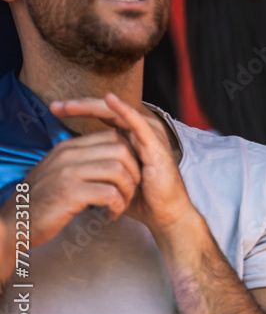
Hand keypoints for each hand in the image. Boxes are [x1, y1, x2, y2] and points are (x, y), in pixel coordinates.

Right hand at [1, 129, 139, 253]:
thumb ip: (83, 161)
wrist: (13, 224)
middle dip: (135, 171)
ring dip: (128, 190)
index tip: (130, 174)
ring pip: (119, 170)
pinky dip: (118, 205)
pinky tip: (112, 214)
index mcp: (68, 147)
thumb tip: (116, 158)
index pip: (113, 136)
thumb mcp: (60, 172)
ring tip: (121, 204)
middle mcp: (68, 154)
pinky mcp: (70, 193)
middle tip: (130, 190)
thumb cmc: (42, 202)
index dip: (131, 155)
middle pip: (121, 149)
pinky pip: (109, 193)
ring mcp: (68, 172)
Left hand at [50, 94, 196, 235]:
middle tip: (55, 105)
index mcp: (129, 137)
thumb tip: (71, 164)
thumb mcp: (112, 177)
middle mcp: (140, 132)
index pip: (102, 115)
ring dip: (94, 106)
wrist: (163, 213)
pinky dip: (124, 110)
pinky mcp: (155, 144)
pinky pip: (138, 123)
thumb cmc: (141, 198)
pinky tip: (109, 100)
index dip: (79, 110)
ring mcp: (149, 136)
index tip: (54, 110)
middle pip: (108, 111)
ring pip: (118, 113)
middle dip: (80, 105)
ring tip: (71, 104)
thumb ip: (98, 164)